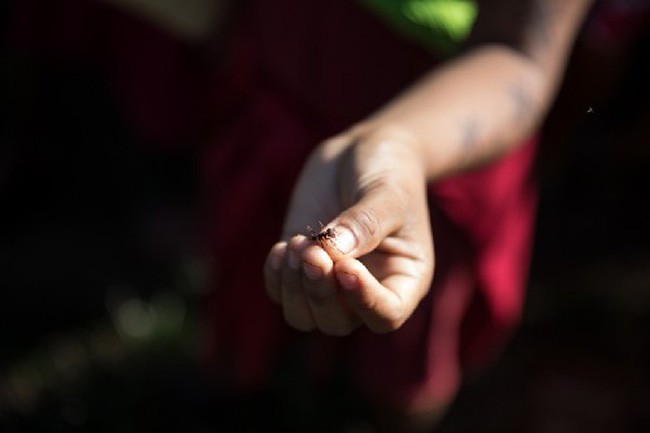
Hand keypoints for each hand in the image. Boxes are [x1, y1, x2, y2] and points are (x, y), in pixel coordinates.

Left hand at [263, 125, 433, 335]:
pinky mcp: (301, 265)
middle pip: (337, 322)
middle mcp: (367, 288)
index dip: (363, 302)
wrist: (362, 151)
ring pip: (305, 316)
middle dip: (318, 292)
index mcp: (403, 278)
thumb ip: (363, 223)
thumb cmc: (389, 170)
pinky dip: (276, 277)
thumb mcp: (387, 192)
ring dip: (294, 288)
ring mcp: (331, 280)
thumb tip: (331, 252)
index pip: (386, 315)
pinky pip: (281, 293)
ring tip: (295, 243)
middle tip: (310, 250)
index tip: (345, 266)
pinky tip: (281, 247)